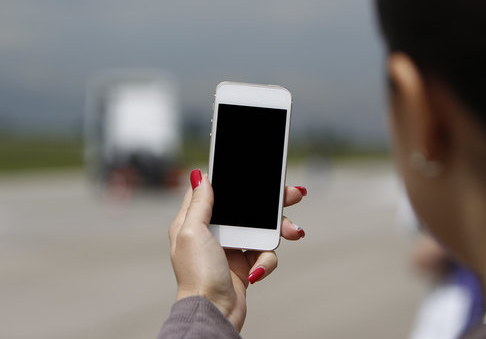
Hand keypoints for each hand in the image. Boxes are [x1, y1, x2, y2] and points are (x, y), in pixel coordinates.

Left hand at [168, 169, 305, 331]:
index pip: (214, 192)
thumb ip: (198, 203)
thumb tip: (200, 177)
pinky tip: (257, 271)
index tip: (254, 173)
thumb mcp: (191, 233)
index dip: (233, 181)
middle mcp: (213, 232)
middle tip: (294, 194)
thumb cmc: (197, 275)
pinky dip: (265, 262)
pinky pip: (264, 254)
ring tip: (294, 232)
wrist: (214, 312)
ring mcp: (231, 248)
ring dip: (279, 230)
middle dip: (272, 203)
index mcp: (195, 221)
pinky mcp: (246, 264)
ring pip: (261, 229)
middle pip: (246, 208)